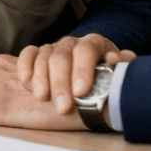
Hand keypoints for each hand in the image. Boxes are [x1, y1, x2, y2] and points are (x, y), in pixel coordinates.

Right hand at [17, 34, 135, 114]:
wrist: (96, 75)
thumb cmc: (109, 78)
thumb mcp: (121, 73)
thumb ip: (125, 66)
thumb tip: (118, 59)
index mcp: (94, 44)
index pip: (86, 50)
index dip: (82, 70)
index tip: (81, 92)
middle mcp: (72, 43)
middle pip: (61, 56)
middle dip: (61, 83)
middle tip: (62, 107)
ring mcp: (54, 47)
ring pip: (43, 56)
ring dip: (41, 78)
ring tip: (42, 98)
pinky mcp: (38, 55)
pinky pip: (28, 54)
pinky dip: (25, 67)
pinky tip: (27, 82)